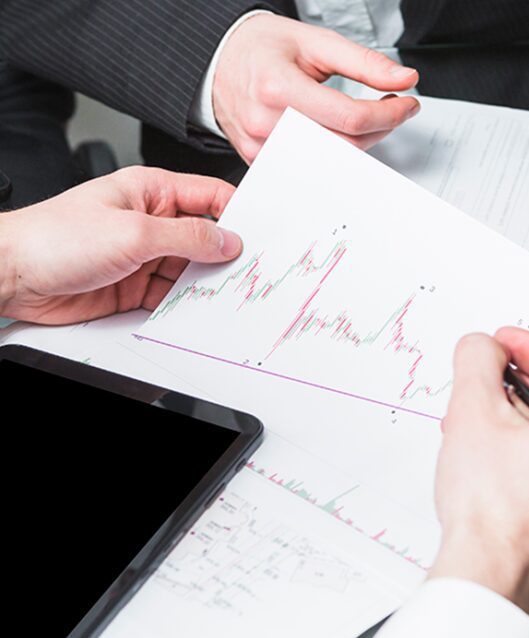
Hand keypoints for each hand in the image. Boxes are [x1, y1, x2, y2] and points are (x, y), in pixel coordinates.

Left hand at [0, 166, 241, 324]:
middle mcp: (151, 221)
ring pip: (191, 270)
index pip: (210, 196)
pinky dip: (184, 305)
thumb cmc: (55, 237)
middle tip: (249, 273)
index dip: (238, 214)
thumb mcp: (133, 233)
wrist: (11, 275)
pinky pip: (171, 295)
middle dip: (225, 255)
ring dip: (205, 284)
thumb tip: (227, 241)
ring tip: (225, 296)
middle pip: (205, 237)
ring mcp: (143, 255)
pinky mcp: (134, 286)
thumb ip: (186, 237)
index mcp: (152, 191)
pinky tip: (195, 310)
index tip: (259, 236)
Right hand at [213, 14, 419, 161]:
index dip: (389, 114)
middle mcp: (266, 123)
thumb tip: (404, 78)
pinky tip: (342, 137)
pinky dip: (335, 155)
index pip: (350, 118)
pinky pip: (310, 169)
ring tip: (366, 120)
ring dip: (360, 144)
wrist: (219, 61)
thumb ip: (363, 62)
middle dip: (380, 129)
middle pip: (345, 145)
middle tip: (392, 110)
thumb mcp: (314, 42)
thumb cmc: (261, 49)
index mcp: (277, 88)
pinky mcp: (260, 162)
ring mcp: (262, 149)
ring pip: (332, 163)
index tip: (406, 103)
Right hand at [429, 328, 528, 611]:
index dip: (526, 346)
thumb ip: (479, 361)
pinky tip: (492, 455)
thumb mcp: (475, 411)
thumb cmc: (493, 513)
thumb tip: (483, 348)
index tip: (501, 342)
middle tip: (485, 379)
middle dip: (517, 387)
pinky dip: (527, 451)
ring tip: (479, 420)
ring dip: (518, 420)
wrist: (487, 577)